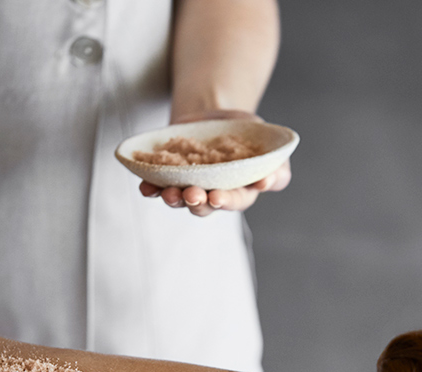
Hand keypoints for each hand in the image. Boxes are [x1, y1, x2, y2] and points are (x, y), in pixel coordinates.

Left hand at [138, 109, 290, 217]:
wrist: (216, 115)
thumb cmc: (248, 134)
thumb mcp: (269, 145)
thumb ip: (275, 165)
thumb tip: (266, 182)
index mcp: (239, 192)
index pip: (234, 201)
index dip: (226, 201)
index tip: (218, 196)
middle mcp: (212, 195)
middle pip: (204, 206)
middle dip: (197, 202)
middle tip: (193, 195)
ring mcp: (189, 187)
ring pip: (180, 200)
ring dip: (173, 198)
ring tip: (169, 192)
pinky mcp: (169, 177)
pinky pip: (157, 187)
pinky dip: (151, 188)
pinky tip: (145, 187)